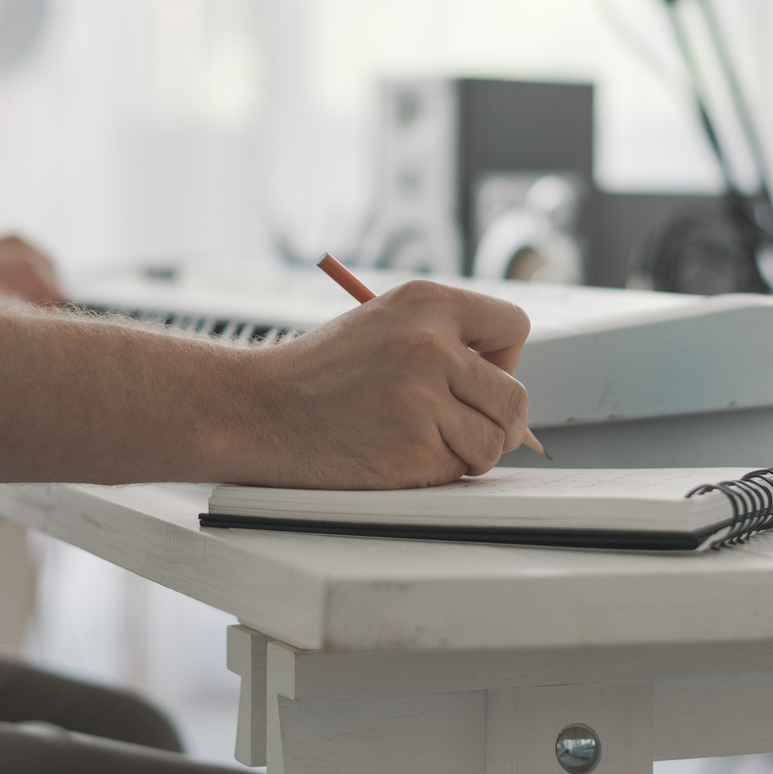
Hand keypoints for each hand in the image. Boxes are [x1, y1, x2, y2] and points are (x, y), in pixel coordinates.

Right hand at [234, 279, 532, 488]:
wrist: (257, 409)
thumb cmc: (317, 374)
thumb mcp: (383, 324)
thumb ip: (444, 340)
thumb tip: (503, 383)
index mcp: (426, 302)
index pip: (514, 326)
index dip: (504, 359)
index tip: (480, 375)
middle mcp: (432, 344)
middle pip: (515, 397)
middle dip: (497, 420)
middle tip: (458, 424)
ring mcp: (425, 399)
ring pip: (495, 441)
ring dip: (467, 451)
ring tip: (418, 438)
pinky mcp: (415, 448)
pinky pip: (459, 470)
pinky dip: (436, 471)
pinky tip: (395, 453)